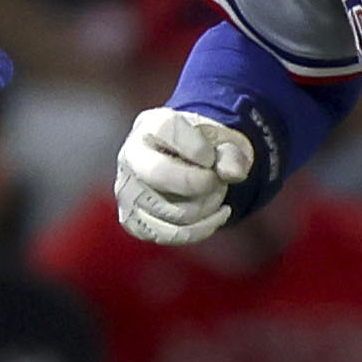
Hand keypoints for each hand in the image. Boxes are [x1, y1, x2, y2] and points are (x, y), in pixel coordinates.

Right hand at [115, 107, 252, 245]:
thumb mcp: (224, 142)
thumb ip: (232, 154)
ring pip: (173, 212)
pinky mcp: (134, 221)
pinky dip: (202, 228)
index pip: (169, 132)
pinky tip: (218, 215)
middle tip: (216, 180)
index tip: (211, 156)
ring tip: (216, 194)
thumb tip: (234, 173)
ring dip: (207, 207)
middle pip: (160, 174)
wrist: (188, 164)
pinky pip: (170, 235)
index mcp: (150, 126)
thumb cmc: (206, 149)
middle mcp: (129, 156)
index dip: (200, 149)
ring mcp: (127, 191)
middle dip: (202, 182)